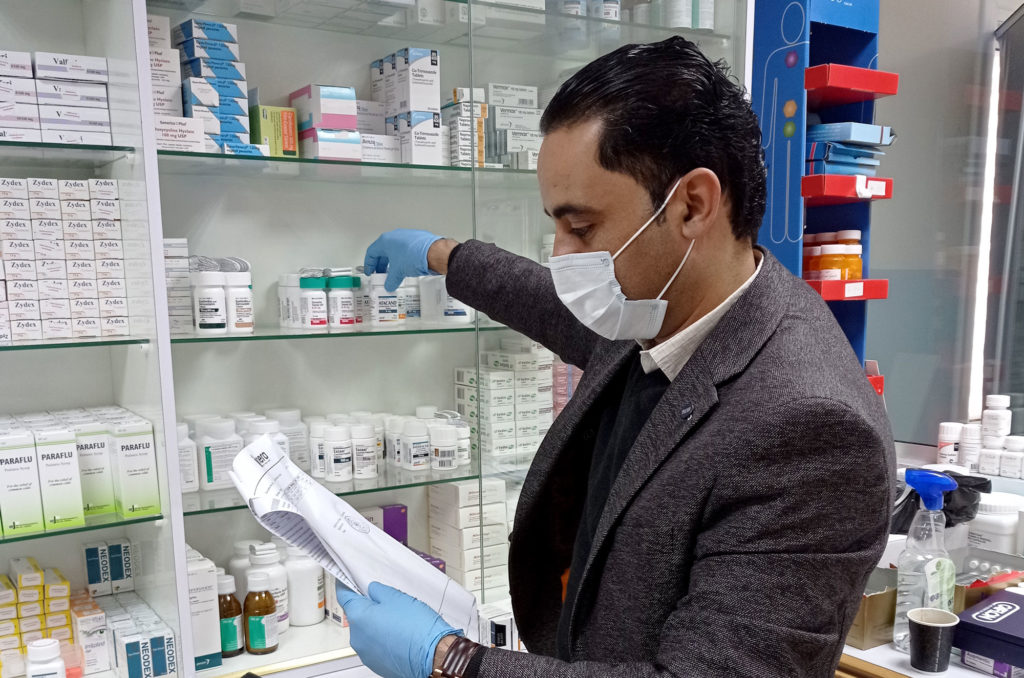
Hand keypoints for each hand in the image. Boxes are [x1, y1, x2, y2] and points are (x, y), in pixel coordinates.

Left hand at [337, 580, 460, 677]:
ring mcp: (366, 653)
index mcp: (358, 617)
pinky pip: (375, 646)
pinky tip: (400, 635)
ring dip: (377, 625)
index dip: (347, 586)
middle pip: (357, 615)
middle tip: (388, 603)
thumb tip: (372, 591)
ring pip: (367, 632)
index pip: (344, 596)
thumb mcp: (397, 597)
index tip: (348, 580)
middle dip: (369, 608)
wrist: (433, 656)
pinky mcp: (376, 664)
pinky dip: (383, 639)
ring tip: (399, 622)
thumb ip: (378, 591)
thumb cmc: (417, 628)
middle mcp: (357, 638)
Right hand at [363, 229, 444, 291]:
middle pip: (383, 251)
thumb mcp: (397, 272)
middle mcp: (395, 236)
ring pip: (395, 251)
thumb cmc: (415, 256)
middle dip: (381, 264)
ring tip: (394, 272)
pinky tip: (406, 267)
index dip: (369, 264)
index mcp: (386, 240)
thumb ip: (391, 280)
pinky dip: (403, 259)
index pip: (372, 253)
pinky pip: (406, 251)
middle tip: (381, 274)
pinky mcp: (417, 240)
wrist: (435, 252)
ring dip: (392, 262)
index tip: (369, 271)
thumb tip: (390, 284)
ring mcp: (407, 237)